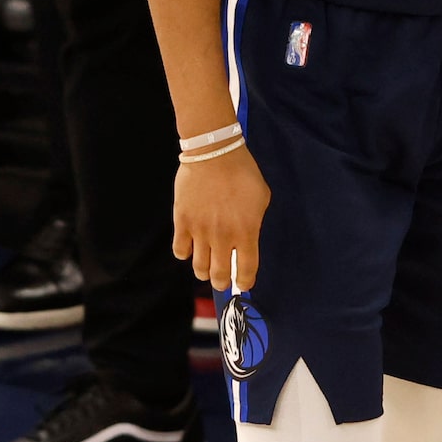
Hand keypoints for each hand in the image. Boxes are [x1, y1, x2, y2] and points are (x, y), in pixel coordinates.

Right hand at [172, 142, 270, 289]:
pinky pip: (180, 251)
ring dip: (204, 272)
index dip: (246, 281)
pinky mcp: (182, 224)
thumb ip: (254, 223)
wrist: (215, 155)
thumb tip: (247, 240)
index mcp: (247, 231)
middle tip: (224, 281)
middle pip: (220, 274)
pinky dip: (185, 254)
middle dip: (223, 282)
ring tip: (207, 270)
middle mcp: (223, 237)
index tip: (245, 285)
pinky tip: (190, 249)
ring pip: (198, 267)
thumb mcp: (261, 198)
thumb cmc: (243, 174)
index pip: (247, 268)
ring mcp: (200, 232)